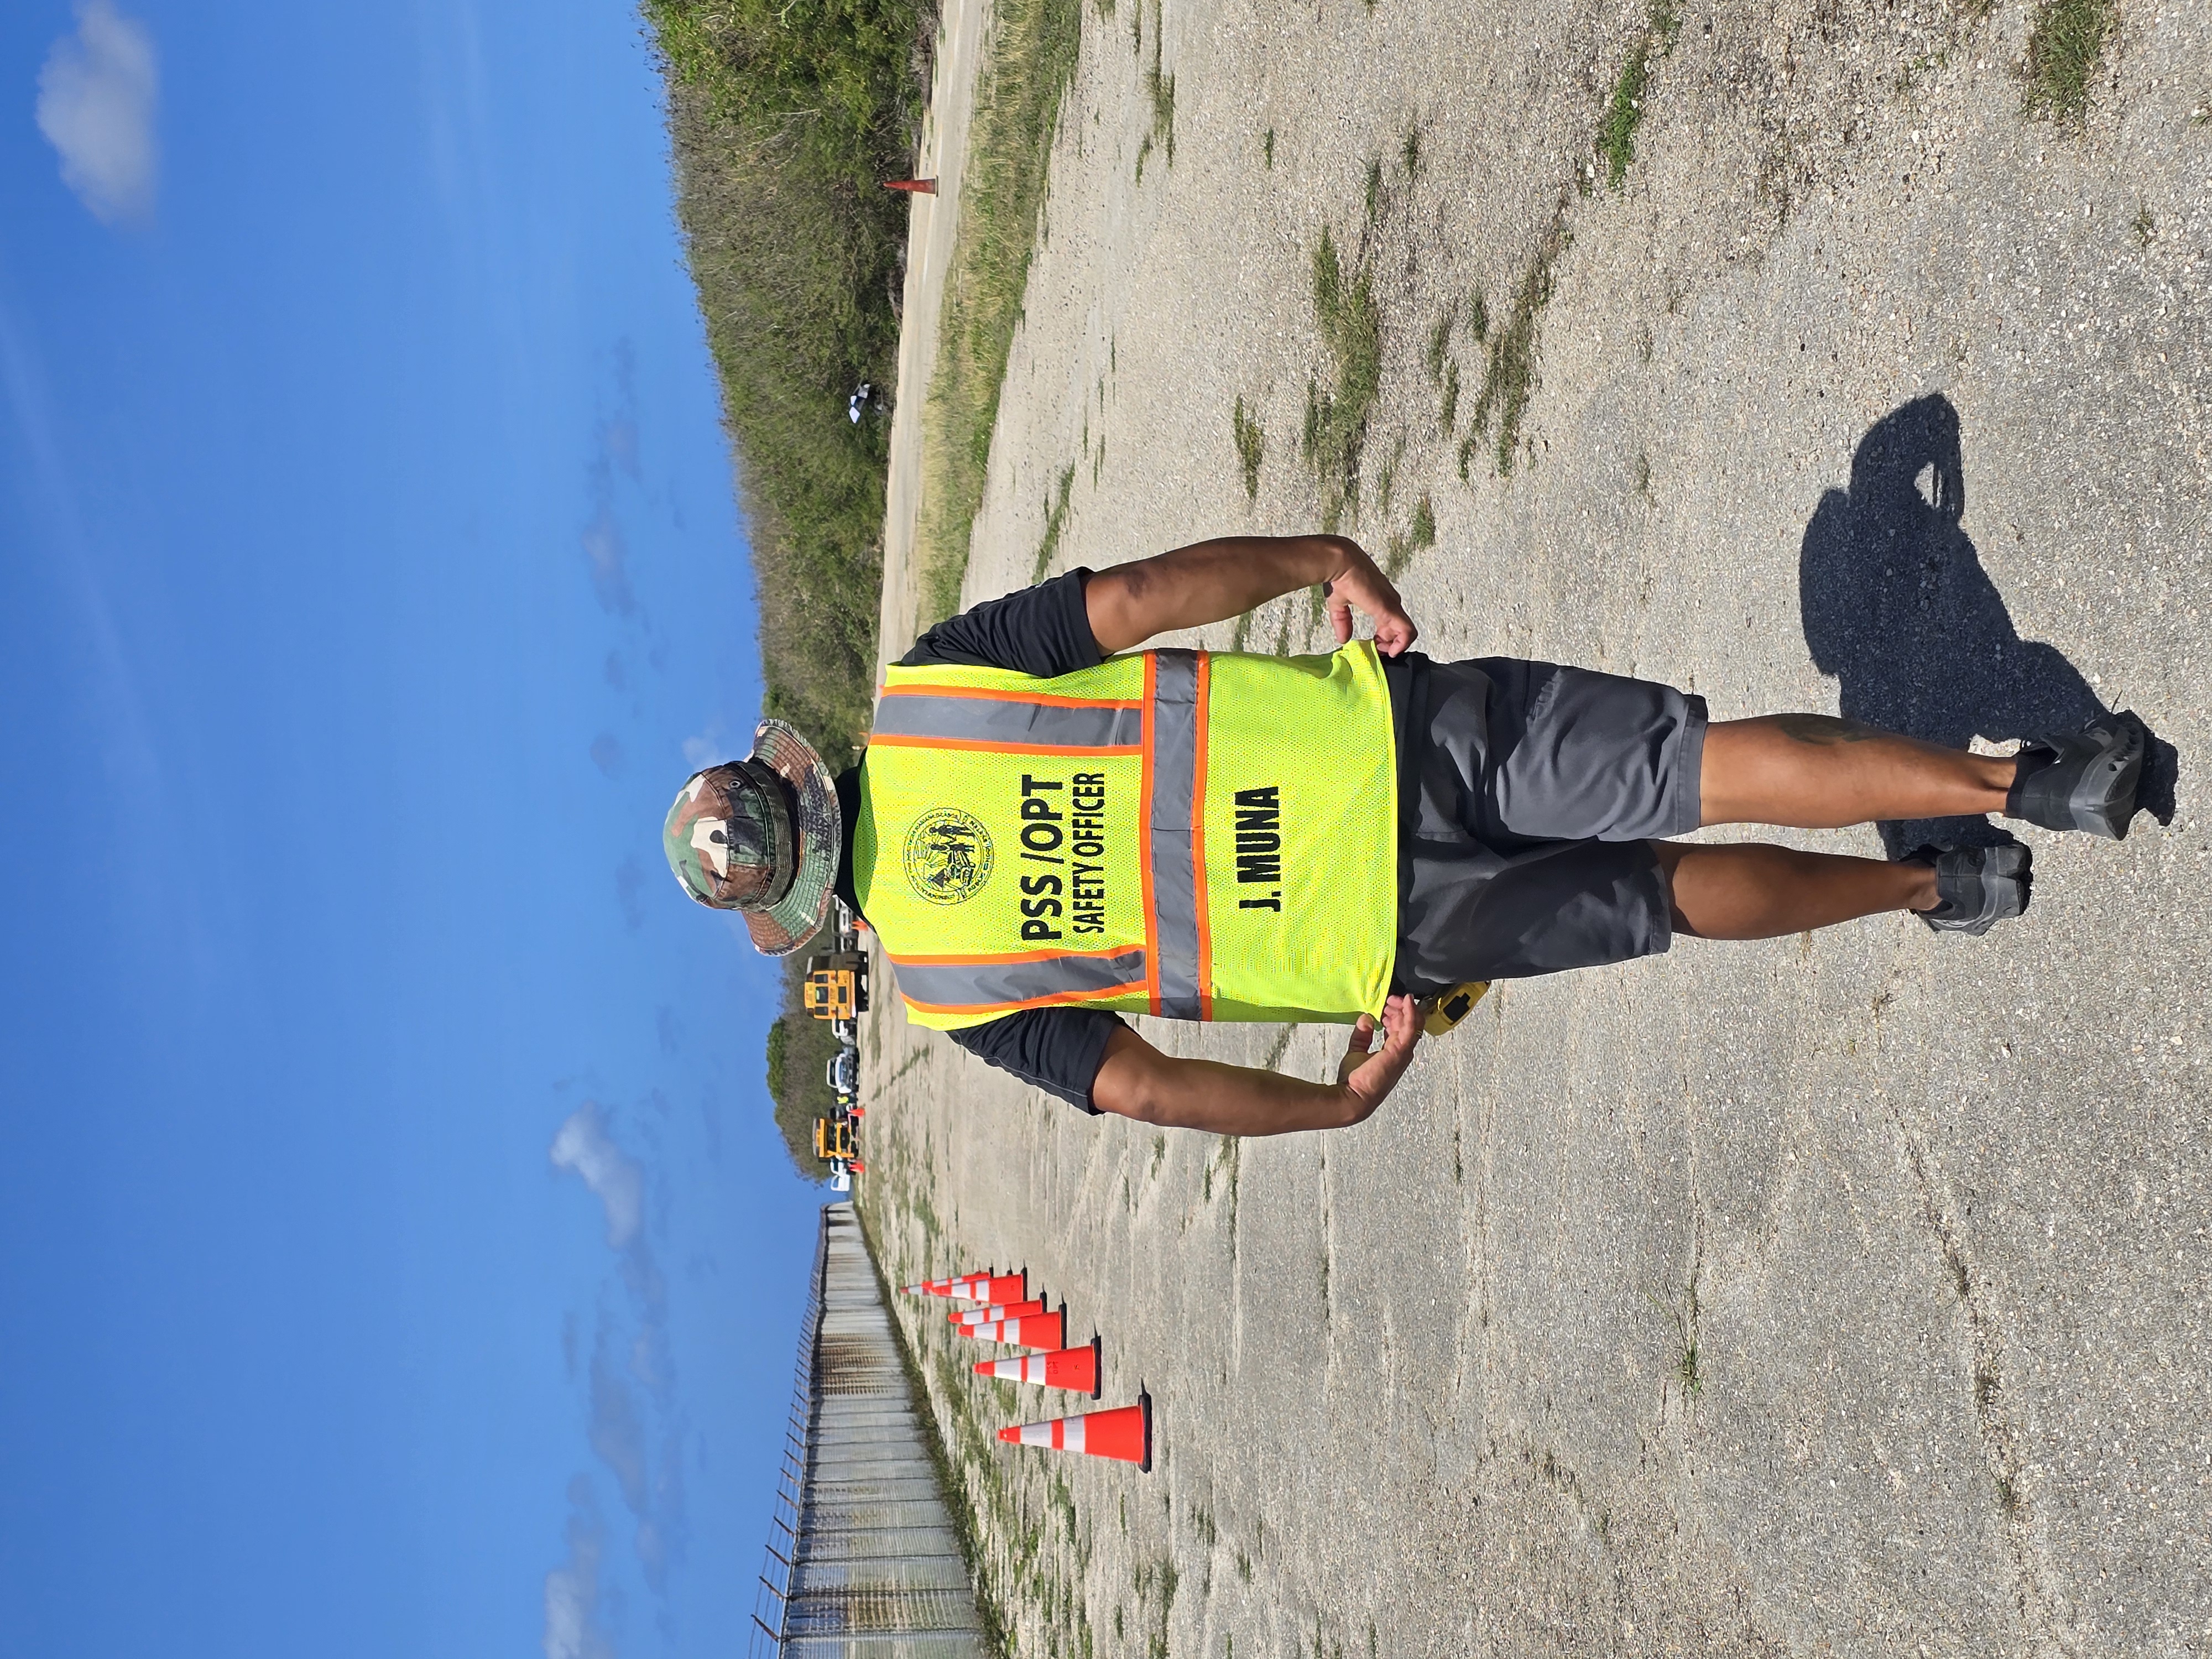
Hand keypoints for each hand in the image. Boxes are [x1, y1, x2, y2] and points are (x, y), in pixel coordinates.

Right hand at [1321, 542, 1418, 656]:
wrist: (1342, 564)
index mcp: (1380, 600)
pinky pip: (1407, 632)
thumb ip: (1343, 622)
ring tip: (1383, 652)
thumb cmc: (1340, 578)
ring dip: (1397, 646)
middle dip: (1389, 644)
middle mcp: (1390, 602)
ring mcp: (1392, 606)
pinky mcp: (1392, 610)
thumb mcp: (1339, 604)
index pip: (1390, 622)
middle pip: (1400, 628)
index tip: (1372, 644)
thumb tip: (1343, 639)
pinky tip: (1391, 651)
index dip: (1384, 637)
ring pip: (1407, 632)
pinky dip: (1402, 645)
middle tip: (1377, 651)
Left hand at [1334, 994, 1422, 1122]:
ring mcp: (1403, 1052)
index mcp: (1394, 1052)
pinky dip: (1410, 1012)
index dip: (1395, 1015)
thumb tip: (1365, 1018)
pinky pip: (1410, 1027)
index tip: (1384, 1006)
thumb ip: (1362, 1035)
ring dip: (1404, 1008)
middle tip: (1389, 999)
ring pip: (1412, 1023)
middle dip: (1401, 1009)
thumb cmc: (1355, 1080)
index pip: (1401, 1029)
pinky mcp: (1399, 1050)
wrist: (1353, 1097)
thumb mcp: (1357, 1051)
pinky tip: (1406, 1000)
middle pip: (1410, 1024)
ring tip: (1391, 999)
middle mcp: (1402, 1052)